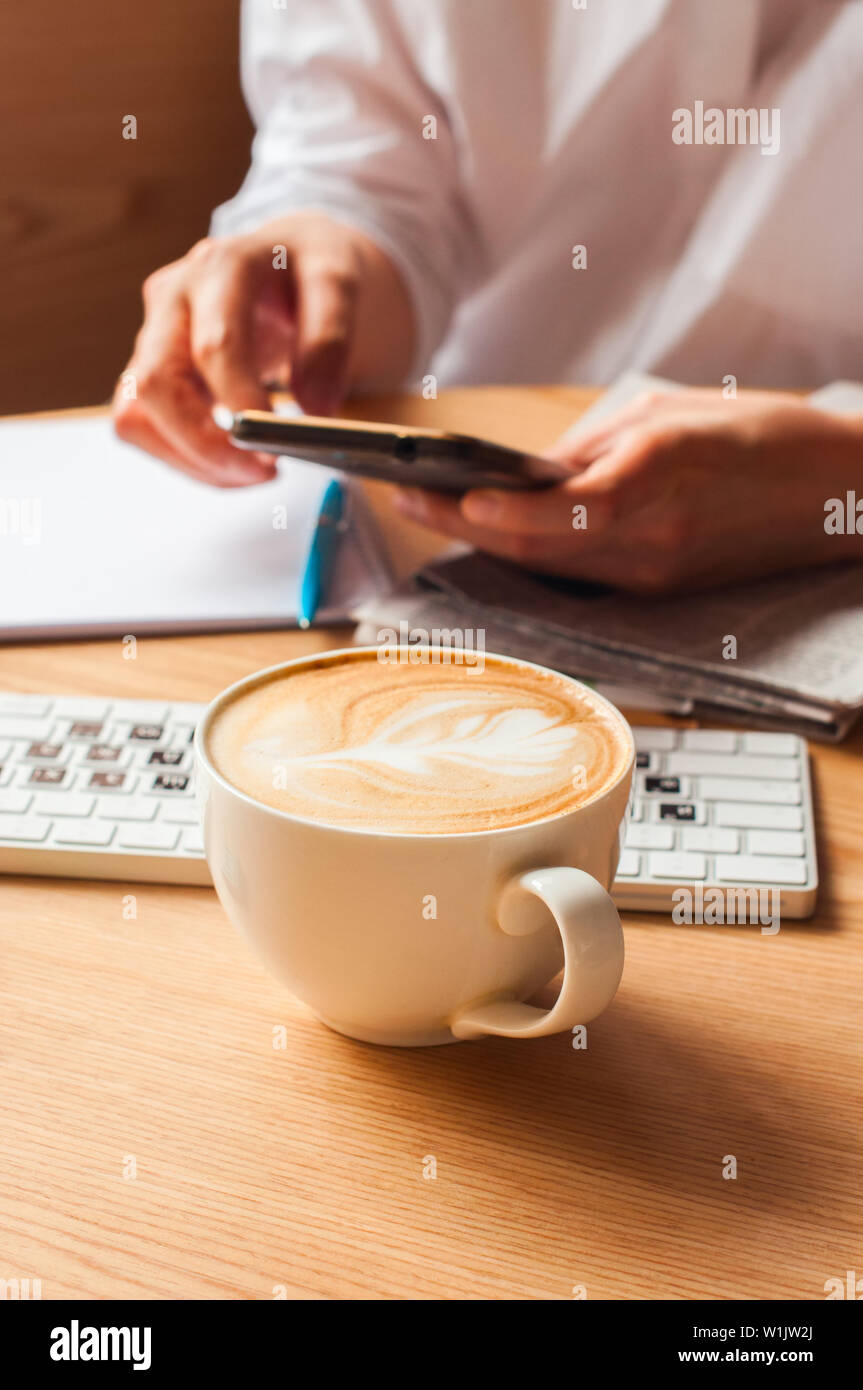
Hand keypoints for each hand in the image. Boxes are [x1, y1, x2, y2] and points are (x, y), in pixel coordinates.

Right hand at [113, 213, 413, 485]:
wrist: (286, 261)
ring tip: (252, 473)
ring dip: (193, 460)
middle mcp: (172, 297)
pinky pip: (143, 428)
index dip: (241, 403)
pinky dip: (185, 459)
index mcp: (220, 267)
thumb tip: (315, 409)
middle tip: (264, 473)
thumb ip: (329, 340)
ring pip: (137, 415)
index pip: (215, 346)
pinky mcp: (146, 371)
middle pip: (156, 384)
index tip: (275, 447)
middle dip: (207, 445)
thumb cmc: (308, 272)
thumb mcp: (339, 283)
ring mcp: (151, 335)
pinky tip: (231, 464)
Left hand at [393, 389, 862, 593]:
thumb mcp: (672, 416)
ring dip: (485, 542)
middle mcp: (648, 546)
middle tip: (402, 498)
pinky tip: (497, 530)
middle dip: (459, 524)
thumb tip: (527, 475)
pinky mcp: (659, 591)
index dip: (479, 510)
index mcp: (654, 486)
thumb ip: (592, 450)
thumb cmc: (766, 437)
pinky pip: (578, 573)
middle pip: (531, 547)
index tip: (423, 490)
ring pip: (546, 567)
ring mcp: (653, 577)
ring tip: (432, 510)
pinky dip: (531, 552)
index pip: (545, 513)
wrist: (843, 497)